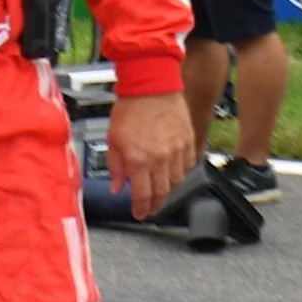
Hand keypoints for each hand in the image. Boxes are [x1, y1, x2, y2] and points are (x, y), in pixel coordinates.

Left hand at [106, 90, 196, 217]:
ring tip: (160, 192)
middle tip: (150, 209)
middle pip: (162, 192)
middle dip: (155, 204)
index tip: (139, 214)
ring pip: (177, 180)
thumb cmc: (130, 109)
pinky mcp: (189, 141)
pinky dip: (181, 173)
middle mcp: (160, 158)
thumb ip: (115, 167)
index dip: (141, 208)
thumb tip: (118, 187)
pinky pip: (188, 165)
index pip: (143, 195)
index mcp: (139, 160)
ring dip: (168, 190)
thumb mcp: (112, 141)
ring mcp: (177, 150)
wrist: (151, 87)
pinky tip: (173, 174)